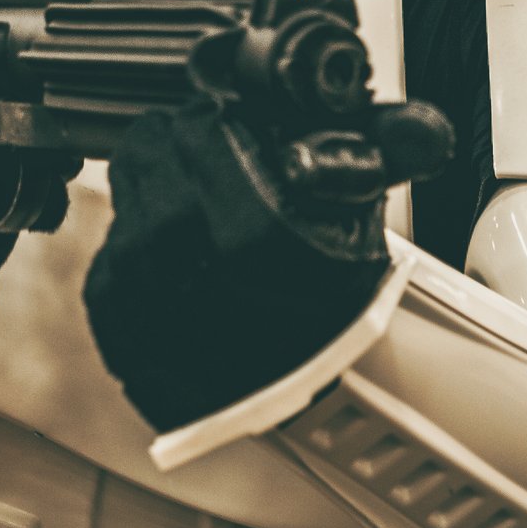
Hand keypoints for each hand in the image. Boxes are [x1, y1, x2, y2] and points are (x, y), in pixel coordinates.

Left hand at [83, 90, 450, 432]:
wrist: (294, 406)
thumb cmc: (328, 318)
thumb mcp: (360, 225)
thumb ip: (383, 157)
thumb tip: (418, 126)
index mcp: (237, 221)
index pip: (191, 121)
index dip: (218, 121)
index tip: (234, 137)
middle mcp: (171, 248)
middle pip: (147, 146)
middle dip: (181, 150)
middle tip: (215, 175)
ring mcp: (131, 283)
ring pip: (124, 191)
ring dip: (157, 194)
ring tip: (201, 226)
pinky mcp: (108, 310)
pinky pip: (108, 244)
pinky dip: (136, 244)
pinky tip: (179, 262)